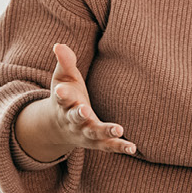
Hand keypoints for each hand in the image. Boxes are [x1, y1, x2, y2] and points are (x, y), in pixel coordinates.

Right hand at [13, 43, 137, 162]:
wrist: (59, 128)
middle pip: (75, 118)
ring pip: (94, 134)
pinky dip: (119, 147)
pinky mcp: (97, 142)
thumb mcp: (63, 79)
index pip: (61, 98)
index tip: (60, 90)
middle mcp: (73, 120)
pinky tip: (132, 147)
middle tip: (84, 110)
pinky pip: (108, 146)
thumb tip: (58, 44)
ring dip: (105, 131)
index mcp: (64, 103)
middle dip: (79, 115)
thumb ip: (65, 62)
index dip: (61, 94)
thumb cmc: (66, 96)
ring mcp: (85, 132)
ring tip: (118, 129)